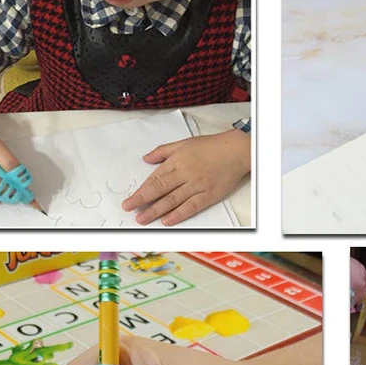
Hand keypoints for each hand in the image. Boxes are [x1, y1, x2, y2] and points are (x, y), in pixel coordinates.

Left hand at [122, 129, 249, 225]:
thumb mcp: (183, 143)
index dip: (141, 191)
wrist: (235, 151)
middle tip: (130, 211)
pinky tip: (167, 221)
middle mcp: (185, 174)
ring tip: (144, 219)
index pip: (154, 179)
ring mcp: (197, 185)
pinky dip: (178, 214)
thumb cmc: (211, 146)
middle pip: (160, 190)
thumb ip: (163, 151)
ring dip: (156, 211)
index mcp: (177, 161)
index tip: (130, 200)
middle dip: (143, 202)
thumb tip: (146, 159)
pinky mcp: (209, 195)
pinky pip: (191, 207)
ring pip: (172, 201)